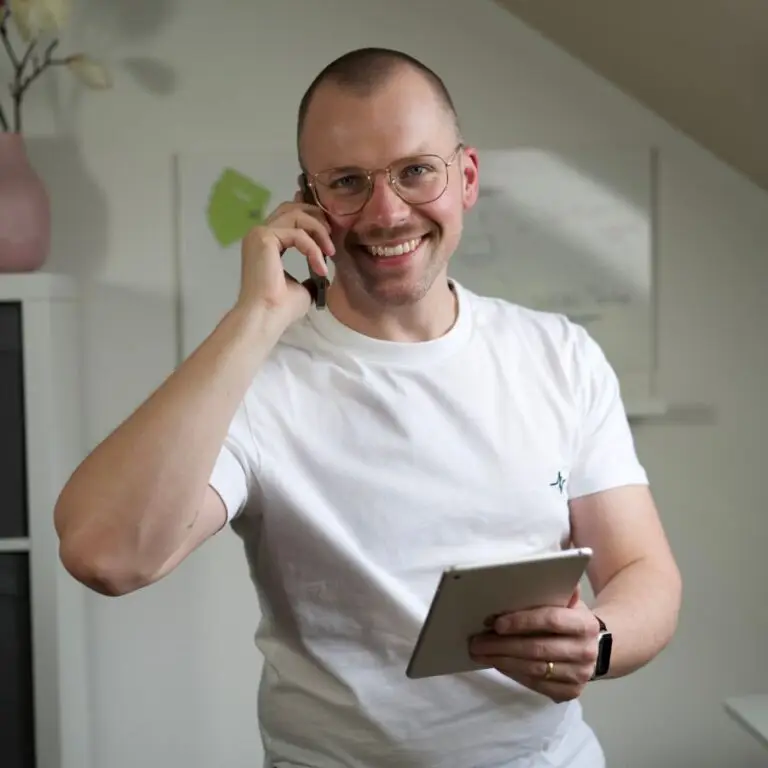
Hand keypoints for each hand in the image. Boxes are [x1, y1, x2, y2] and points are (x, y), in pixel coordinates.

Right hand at [237, 193, 334, 324]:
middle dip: (317, 218)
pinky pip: (298, 233)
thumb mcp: (303, 287)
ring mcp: (260, 234)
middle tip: (332, 237)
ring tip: (330, 252)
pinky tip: (320, 268)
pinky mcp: (264, 238)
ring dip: (319, 231)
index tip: (330, 237)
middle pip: (292, 208)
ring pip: (296, 214)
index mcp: (267, 243)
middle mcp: (260, 234)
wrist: (268, 316)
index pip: (290, 217)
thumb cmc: (282, 308)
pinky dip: (313, 249)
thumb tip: (323, 275)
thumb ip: (310, 274)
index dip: (313, 220)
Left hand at [468, 586, 600, 702]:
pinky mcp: (570, 692)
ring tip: (480, 653)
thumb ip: (556, 589)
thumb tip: (537, 571)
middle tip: (477, 641)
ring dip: (503, 661)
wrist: (596, 647)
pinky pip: (536, 684)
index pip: (550, 621)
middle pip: (537, 649)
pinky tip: (498, 664)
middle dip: (503, 645)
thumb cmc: (572, 618)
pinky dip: (513, 674)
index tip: (495, 623)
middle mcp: (585, 651)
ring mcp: (579, 675)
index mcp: (585, 624)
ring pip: (534, 669)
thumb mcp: (570, 601)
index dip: (522, 622)